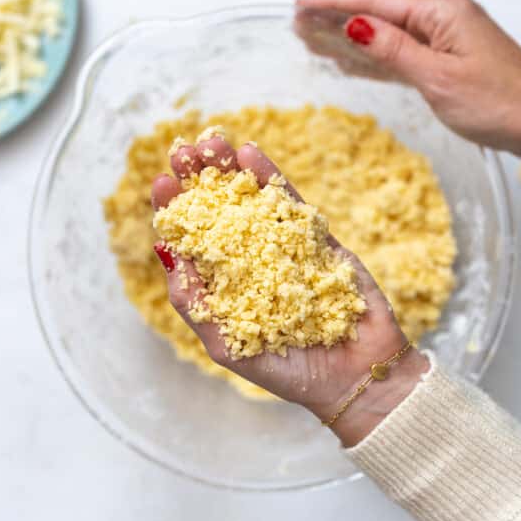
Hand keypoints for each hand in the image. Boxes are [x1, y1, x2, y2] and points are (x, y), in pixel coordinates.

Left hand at [151, 134, 428, 446]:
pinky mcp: (319, 240)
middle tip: (182, 150)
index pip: (194, 243)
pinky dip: (271, 178)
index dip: (176, 212)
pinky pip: (291, 204)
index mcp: (226, 289)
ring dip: (230, 169)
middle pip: (220, 213)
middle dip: (200, 179)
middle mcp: (252, 263)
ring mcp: (285, 248)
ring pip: (253, 200)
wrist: (358, 380)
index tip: (162, 184)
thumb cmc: (291, 374)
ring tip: (212, 141)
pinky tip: (251, 154)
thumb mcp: (228, 346)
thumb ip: (196, 303)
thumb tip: (164, 253)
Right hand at [296, 0, 520, 168]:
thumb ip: (393, 51)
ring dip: (350, 39)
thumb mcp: (438, 78)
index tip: (301, 6)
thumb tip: (355, 26)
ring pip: (387, 34)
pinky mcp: (449, 60)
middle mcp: (443, 17)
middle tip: (296, 25)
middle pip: (378, 14)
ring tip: (311, 41)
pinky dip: (374, 57)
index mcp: (441, 12)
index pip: (376, 3)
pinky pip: (401, 53)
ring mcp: (446, 38)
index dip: (335, 5)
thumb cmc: (500, 103)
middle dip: (336, 19)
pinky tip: (350, 62)